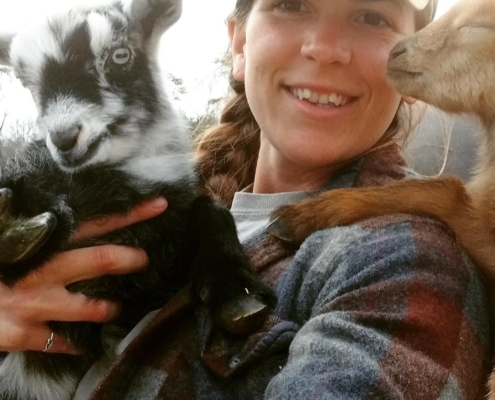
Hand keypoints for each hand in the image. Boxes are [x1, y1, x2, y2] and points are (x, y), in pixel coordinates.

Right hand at [0, 197, 166, 353]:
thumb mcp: (1, 230)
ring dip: (108, 307)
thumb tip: (54, 213)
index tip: (160, 206)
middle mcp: (42, 270)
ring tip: (116, 308)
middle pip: (102, 259)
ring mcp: (34, 304)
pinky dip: (71, 344)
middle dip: (131, 259)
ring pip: (90, 307)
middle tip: (144, 260)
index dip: (130, 213)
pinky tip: (80, 345)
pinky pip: (57, 343)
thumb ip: (27, 221)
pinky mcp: (19, 334)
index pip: (96, 221)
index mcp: (39, 240)